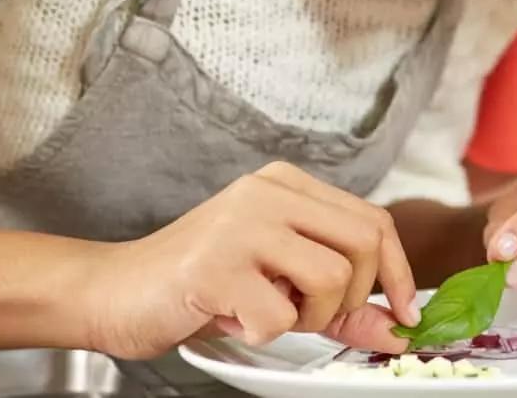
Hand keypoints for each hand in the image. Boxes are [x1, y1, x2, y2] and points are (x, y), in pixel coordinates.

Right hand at [77, 162, 417, 359]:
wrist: (112, 292)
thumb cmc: (198, 286)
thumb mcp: (277, 284)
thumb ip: (340, 305)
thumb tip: (398, 332)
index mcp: (286, 185)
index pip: (373, 220)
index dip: (398, 273)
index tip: (404, 314)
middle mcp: (267, 192)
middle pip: (363, 244)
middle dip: (350, 298)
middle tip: (308, 314)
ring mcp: (241, 224)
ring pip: (331, 279)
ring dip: (306, 317)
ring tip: (262, 312)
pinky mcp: (215, 265)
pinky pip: (279, 316)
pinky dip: (262, 332)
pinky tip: (230, 318)